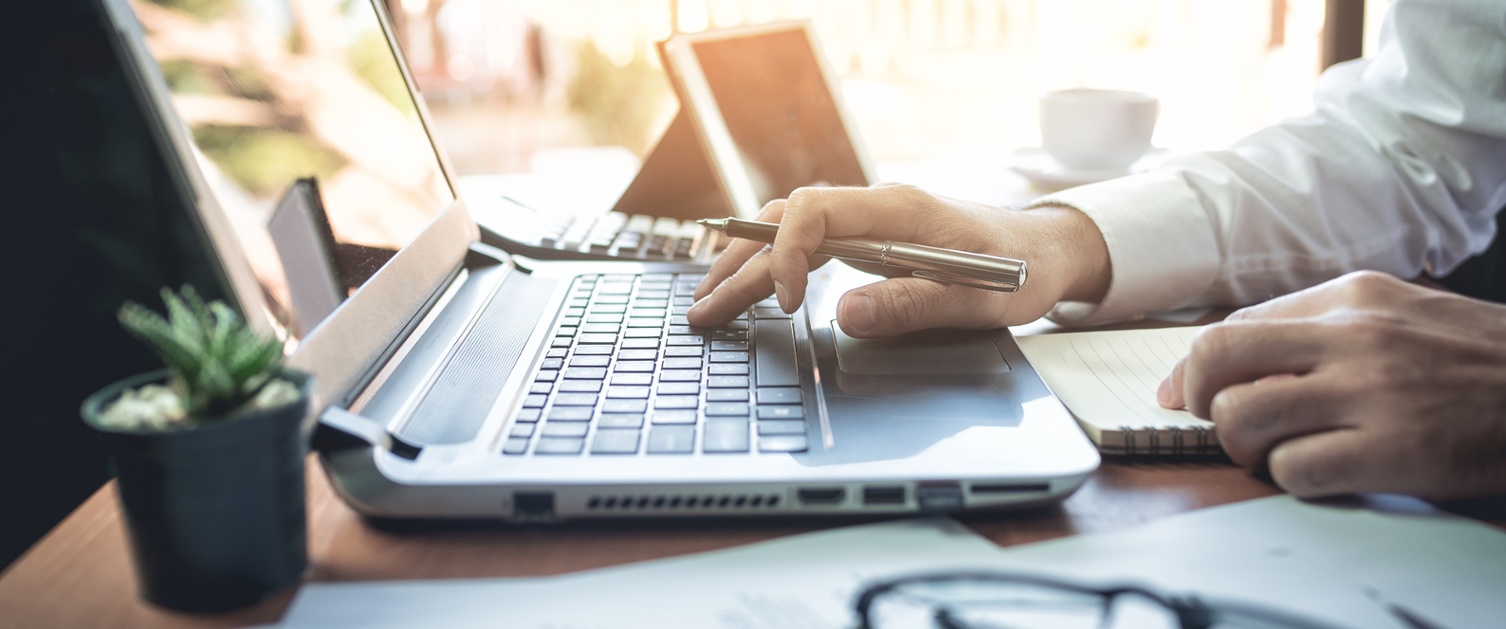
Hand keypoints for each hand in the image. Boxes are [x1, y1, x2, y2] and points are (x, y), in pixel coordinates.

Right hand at [686, 184, 1110, 336]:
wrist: (1046, 251)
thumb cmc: (1018, 272)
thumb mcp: (975, 298)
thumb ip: (912, 304)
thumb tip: (847, 313)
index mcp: (897, 209)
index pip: (813, 212)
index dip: (787, 254)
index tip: (787, 305)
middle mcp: (875, 207)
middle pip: (786, 223)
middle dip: (741, 267)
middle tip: (705, 311)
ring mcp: (869, 221)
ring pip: (788, 231)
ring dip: (747, 265)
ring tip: (710, 301)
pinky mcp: (869, 239)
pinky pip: (807, 243)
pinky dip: (772, 265)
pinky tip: (749, 287)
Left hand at [1158, 271, 1505, 500]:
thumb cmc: (1473, 360)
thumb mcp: (1399, 314)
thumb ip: (1318, 328)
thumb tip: (1225, 364)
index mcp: (1352, 296)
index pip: (1233, 325)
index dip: (1192, 367)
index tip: (1182, 393)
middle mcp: (1355, 335)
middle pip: (1217, 359)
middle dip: (1200, 398)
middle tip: (1220, 420)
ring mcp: (1373, 392)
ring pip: (1244, 417)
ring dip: (1243, 445)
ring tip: (1274, 450)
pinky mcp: (1393, 451)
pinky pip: (1293, 470)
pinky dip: (1291, 478)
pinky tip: (1322, 471)